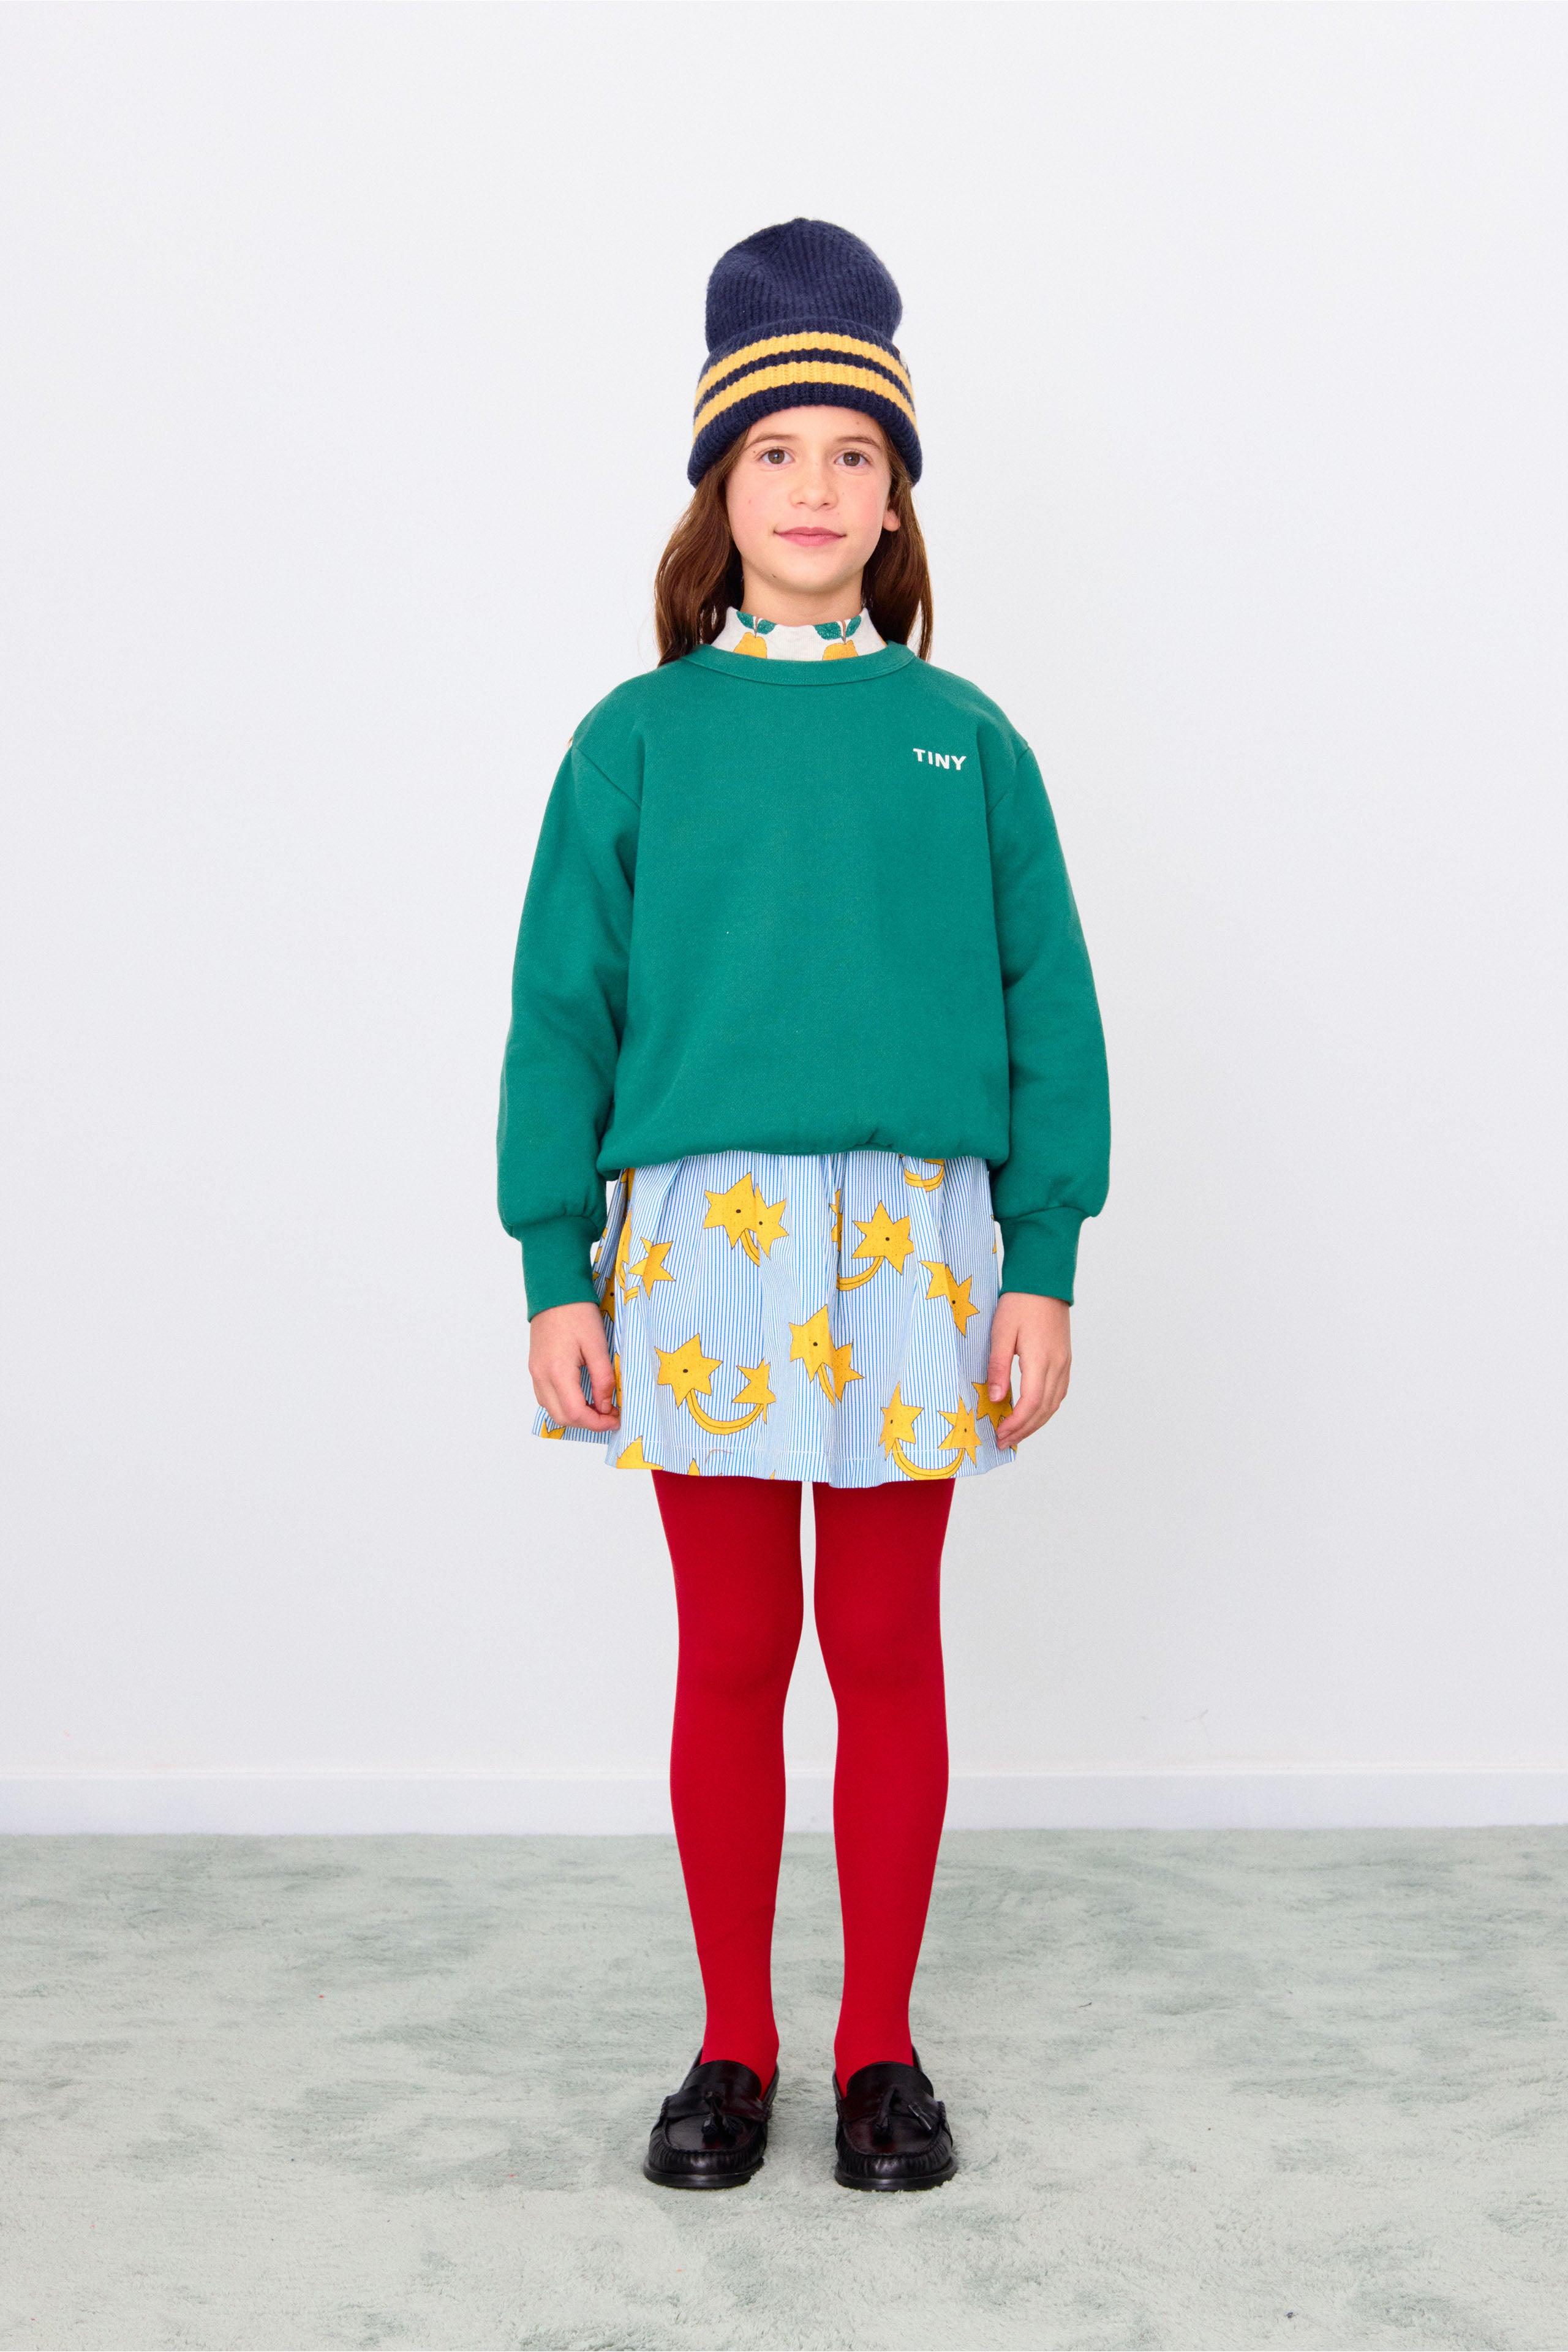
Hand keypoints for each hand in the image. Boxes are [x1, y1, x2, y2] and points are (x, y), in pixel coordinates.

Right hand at [529, 1300, 619, 1431]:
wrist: (554, 1291)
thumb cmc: (577, 1313)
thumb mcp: (598, 1346)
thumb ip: (602, 1379)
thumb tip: (606, 1406)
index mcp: (557, 1372)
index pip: (575, 1413)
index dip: (597, 1423)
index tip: (616, 1418)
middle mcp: (541, 1376)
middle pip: (561, 1418)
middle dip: (587, 1423)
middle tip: (609, 1415)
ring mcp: (535, 1373)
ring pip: (552, 1410)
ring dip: (575, 1415)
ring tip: (597, 1406)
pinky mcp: (535, 1367)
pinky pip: (546, 1397)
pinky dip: (564, 1404)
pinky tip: (581, 1395)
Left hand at [987, 1292, 1070, 1447]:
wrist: (1044, 1281)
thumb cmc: (1019, 1303)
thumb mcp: (1000, 1333)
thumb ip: (997, 1367)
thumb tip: (994, 1399)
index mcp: (1041, 1359)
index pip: (1031, 1403)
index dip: (1015, 1424)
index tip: (999, 1435)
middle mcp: (1057, 1365)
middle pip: (1044, 1410)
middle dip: (1023, 1430)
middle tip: (1003, 1442)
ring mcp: (1064, 1363)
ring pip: (1054, 1404)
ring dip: (1035, 1423)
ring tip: (1015, 1433)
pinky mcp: (1065, 1359)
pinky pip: (1058, 1392)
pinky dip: (1045, 1409)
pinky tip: (1032, 1413)